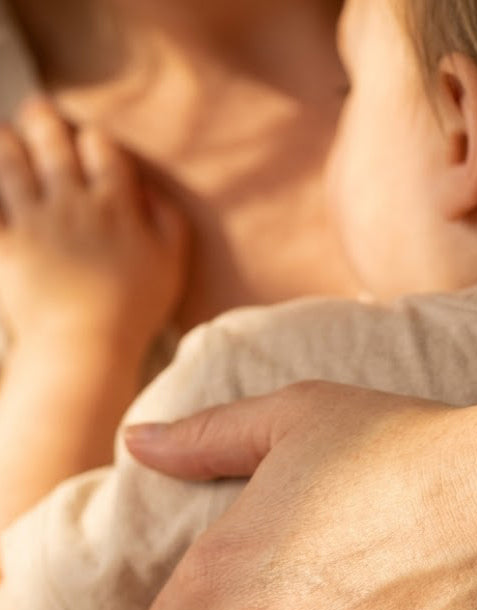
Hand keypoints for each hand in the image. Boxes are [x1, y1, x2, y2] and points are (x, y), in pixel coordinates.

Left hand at [0, 97, 185, 365]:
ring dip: (6, 140)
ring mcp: (34, 221)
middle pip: (53, 143)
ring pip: (11, 161)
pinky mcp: (3, 243)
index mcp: (116, 205)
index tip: (90, 142)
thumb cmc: (135, 309)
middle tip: (37, 109)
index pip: (103, 149)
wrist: (88, 345)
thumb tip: (150, 189)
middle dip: (43, 120)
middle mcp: (73, 202)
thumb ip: (169, 221)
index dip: (94, 139)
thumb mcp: (172, 264)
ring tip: (5, 133)